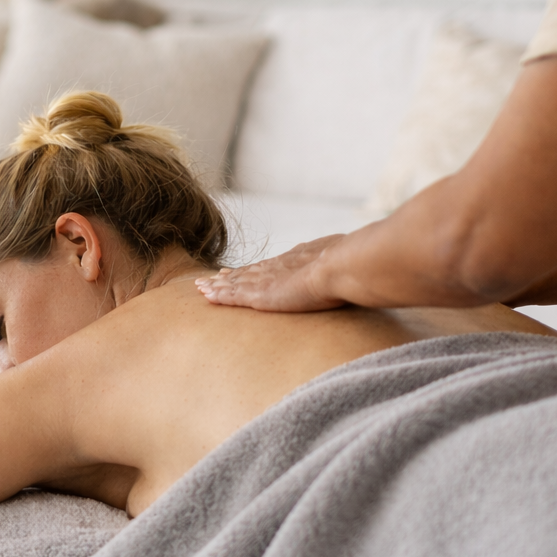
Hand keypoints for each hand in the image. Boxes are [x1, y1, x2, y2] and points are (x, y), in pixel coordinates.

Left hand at [195, 235, 348, 311]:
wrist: (342, 267)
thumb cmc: (350, 265)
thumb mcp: (344, 260)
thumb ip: (341, 265)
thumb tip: (356, 265)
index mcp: (297, 260)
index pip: (270, 266)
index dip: (254, 269)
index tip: (242, 270)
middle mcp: (277, 267)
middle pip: (247, 272)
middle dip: (229, 276)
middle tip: (211, 278)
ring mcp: (268, 280)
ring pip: (235, 283)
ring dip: (217, 286)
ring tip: (201, 287)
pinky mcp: (262, 295)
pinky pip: (233, 296)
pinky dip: (220, 296)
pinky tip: (206, 296)